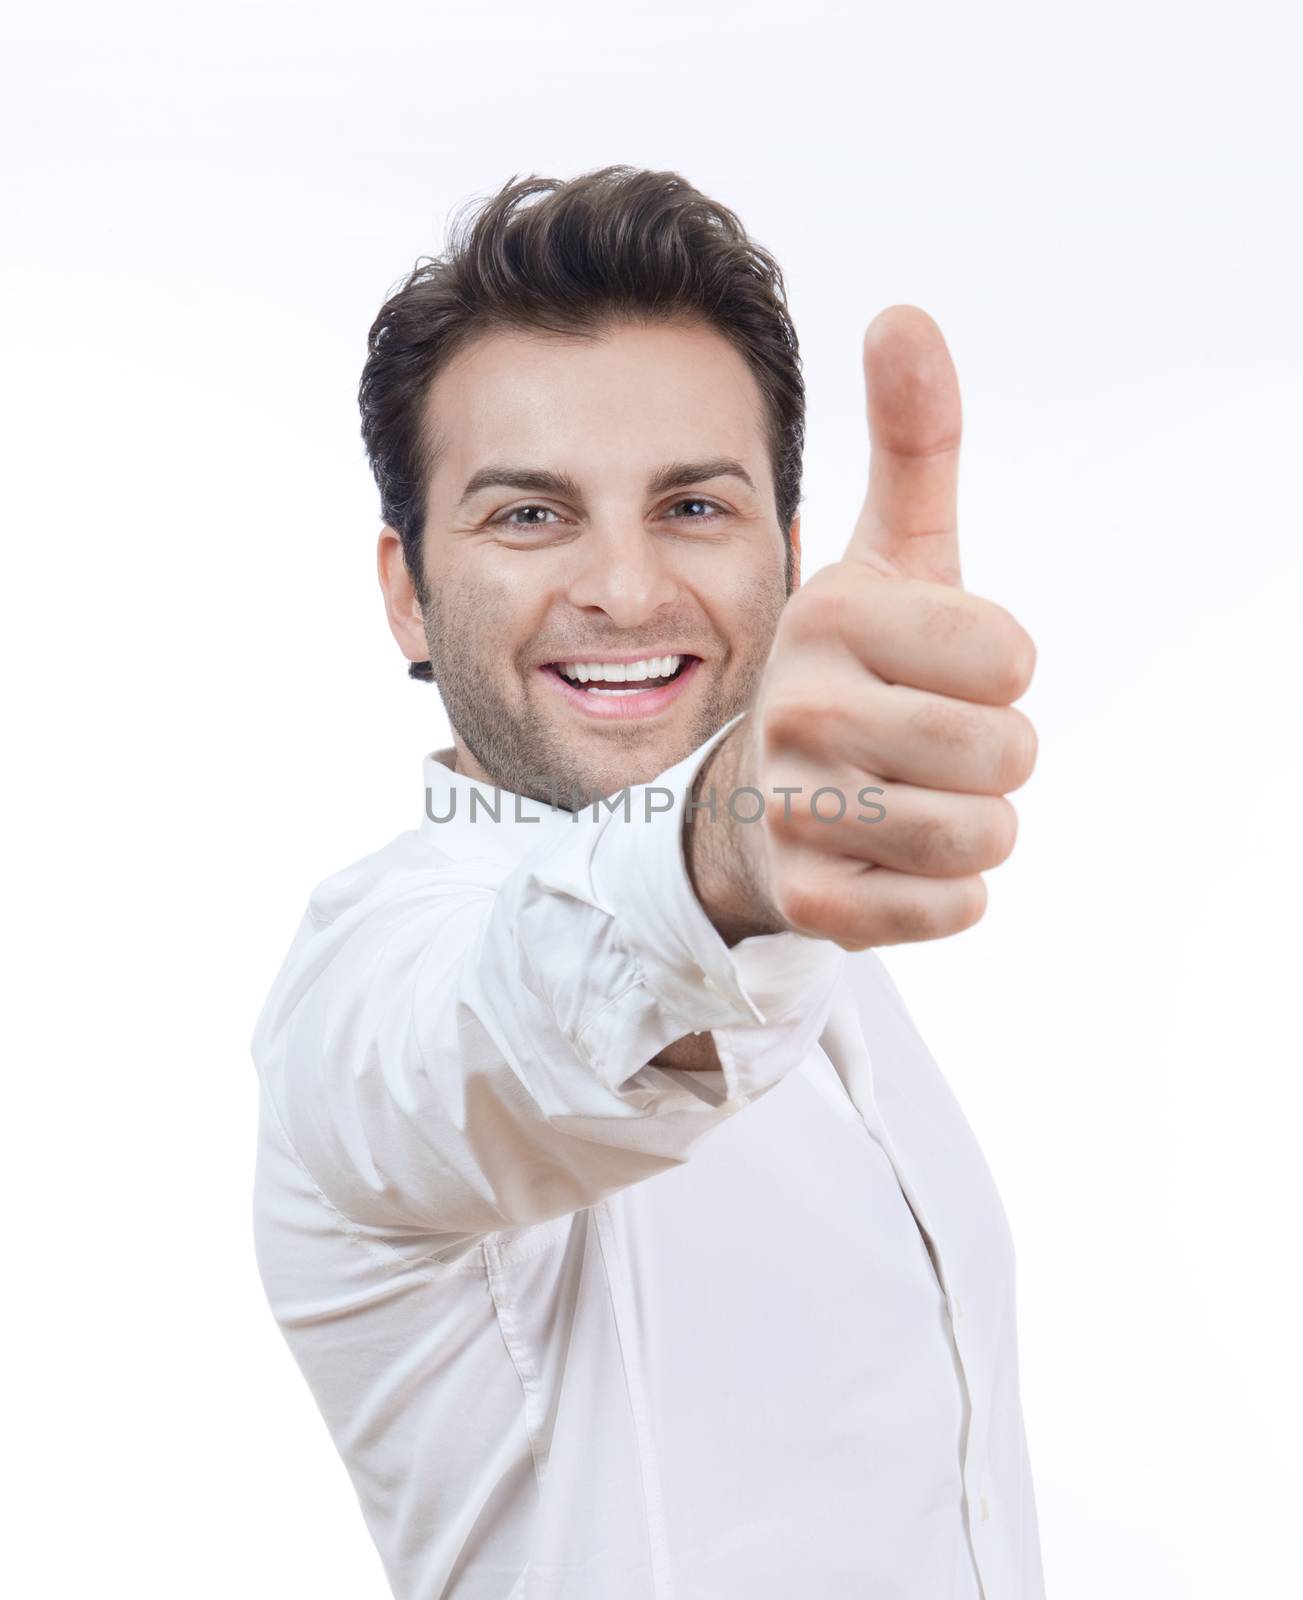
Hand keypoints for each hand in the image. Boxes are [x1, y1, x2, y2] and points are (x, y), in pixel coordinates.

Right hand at [689, 306, 1037, 950]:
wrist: (751, 805)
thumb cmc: (850, 673)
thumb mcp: (886, 559)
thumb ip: (913, 443)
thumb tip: (904, 312)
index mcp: (831, 613)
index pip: (1012, 656)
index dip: (997, 671)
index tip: (937, 671)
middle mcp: (799, 708)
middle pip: (1008, 751)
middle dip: (995, 756)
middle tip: (925, 745)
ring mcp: (795, 810)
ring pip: (987, 835)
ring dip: (974, 825)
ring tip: (907, 801)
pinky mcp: (808, 902)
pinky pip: (954, 909)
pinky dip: (946, 892)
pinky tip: (886, 858)